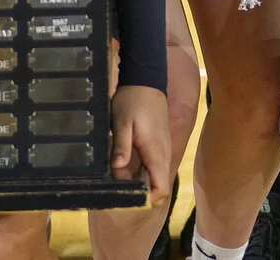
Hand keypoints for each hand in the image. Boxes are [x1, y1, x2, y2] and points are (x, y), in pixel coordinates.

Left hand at [110, 85, 172, 203]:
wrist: (145, 79)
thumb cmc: (132, 100)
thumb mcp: (121, 122)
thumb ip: (121, 146)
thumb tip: (119, 168)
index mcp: (156, 152)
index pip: (162, 188)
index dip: (148, 199)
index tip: (129, 197)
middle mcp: (163, 153)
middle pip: (159, 185)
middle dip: (139, 192)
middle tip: (116, 185)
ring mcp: (162, 148)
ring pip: (155, 176)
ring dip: (139, 181)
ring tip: (117, 174)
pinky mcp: (158, 144)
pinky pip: (153, 165)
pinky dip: (141, 171)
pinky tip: (123, 164)